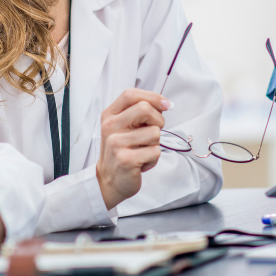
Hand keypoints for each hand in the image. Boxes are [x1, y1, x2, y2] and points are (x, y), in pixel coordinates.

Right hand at [96, 88, 169, 209]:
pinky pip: (155, 151)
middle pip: (145, 108)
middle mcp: (110, 126)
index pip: (131, 95)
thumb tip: (165, 103)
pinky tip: (142, 163)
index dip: (152, 97)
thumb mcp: (124, 127)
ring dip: (155, 144)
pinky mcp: (126, 159)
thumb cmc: (122, 151)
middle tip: (153, 133)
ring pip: (154, 132)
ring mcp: (116, 143)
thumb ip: (139, 113)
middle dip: (158, 120)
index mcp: (110, 115)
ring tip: (143, 151)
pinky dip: (154, 159)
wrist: (109, 181)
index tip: (166, 105)